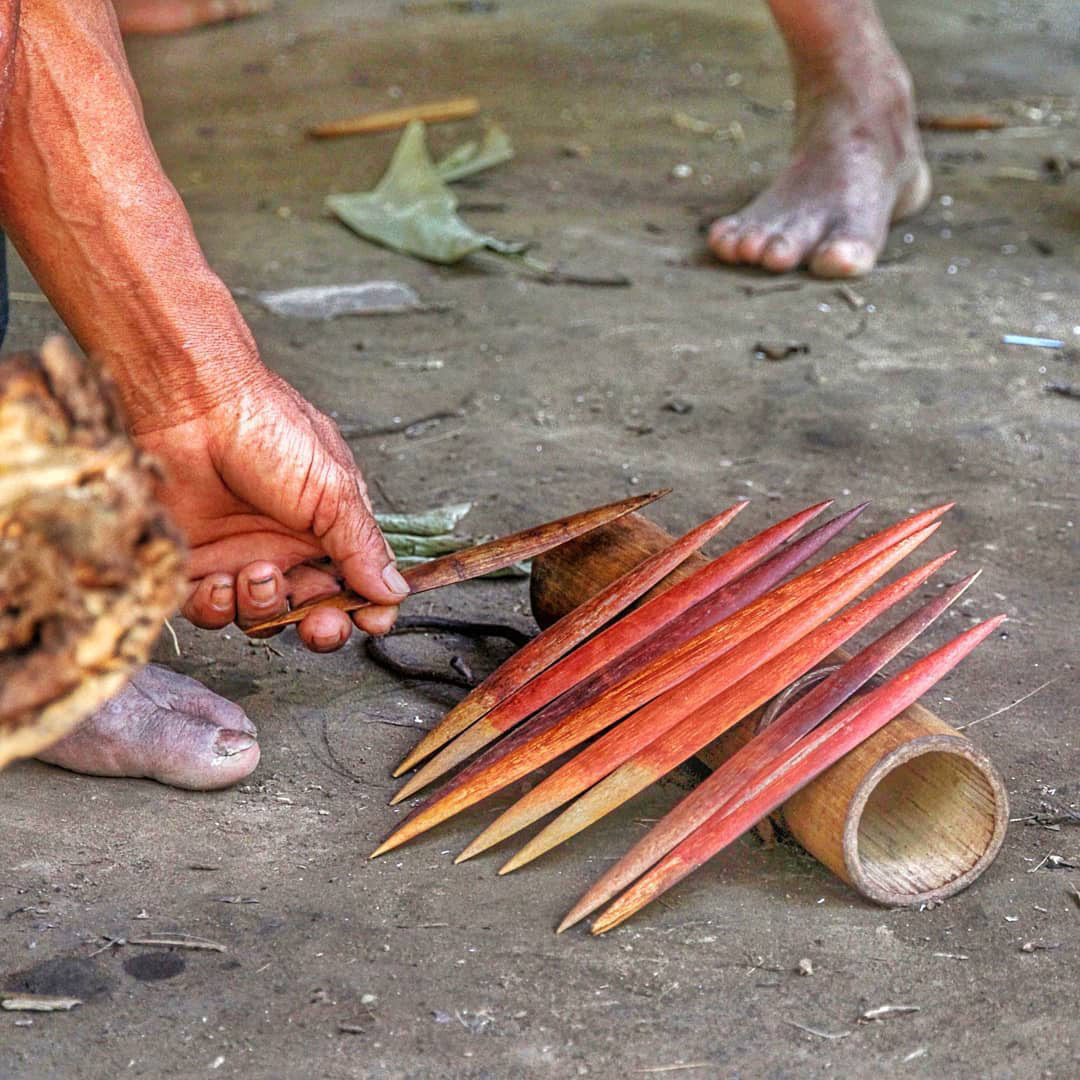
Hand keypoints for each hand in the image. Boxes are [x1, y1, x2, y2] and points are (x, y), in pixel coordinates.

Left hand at [134, 366, 407, 650]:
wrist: (190, 405)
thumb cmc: (266, 428)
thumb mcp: (333, 488)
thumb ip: (363, 545)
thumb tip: (396, 589)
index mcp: (328, 528)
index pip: (357, 584)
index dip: (367, 608)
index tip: (371, 620)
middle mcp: (286, 547)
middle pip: (312, 611)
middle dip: (322, 625)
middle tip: (321, 624)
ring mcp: (240, 556)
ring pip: (261, 618)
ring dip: (264, 608)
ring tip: (257, 574)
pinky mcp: (194, 563)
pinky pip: (210, 610)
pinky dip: (217, 607)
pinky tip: (220, 582)